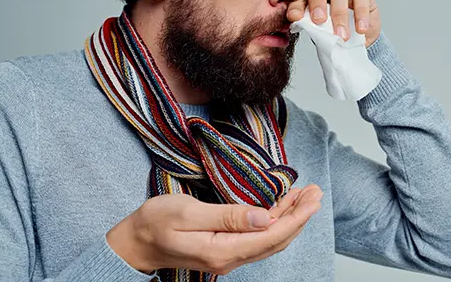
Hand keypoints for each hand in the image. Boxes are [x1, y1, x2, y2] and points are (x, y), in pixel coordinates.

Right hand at [106, 184, 322, 274]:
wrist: (133, 244)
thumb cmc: (154, 224)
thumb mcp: (187, 213)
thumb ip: (227, 216)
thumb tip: (264, 217)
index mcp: (222, 251)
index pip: (271, 235)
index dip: (296, 217)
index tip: (312, 199)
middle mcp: (229, 258)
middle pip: (276, 239)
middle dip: (300, 216)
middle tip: (317, 193)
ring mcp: (227, 256)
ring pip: (269, 239)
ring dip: (290, 218)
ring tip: (306, 197)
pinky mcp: (224, 249)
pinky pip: (258, 238)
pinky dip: (275, 221)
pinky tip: (282, 207)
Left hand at [286, 0, 380, 47]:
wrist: (357, 42)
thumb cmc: (334, 35)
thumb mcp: (320, 34)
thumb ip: (309, 27)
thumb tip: (296, 24)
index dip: (297, 6)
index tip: (295, 18)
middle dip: (317, 2)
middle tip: (319, 20)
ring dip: (339, 14)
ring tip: (342, 35)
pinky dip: (361, 14)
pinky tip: (360, 29)